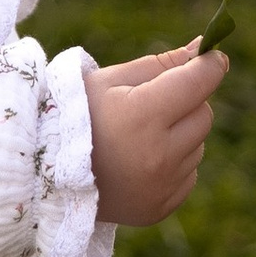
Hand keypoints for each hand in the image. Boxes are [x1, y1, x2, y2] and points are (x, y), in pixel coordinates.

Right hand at [87, 40, 226, 226]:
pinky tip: (140, 161)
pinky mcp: (161, 207)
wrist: (43, 176)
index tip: (212, 58)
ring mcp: (161, 186)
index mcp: (143, 115)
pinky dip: (173, 164)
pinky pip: (188, 175)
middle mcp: (158, 154)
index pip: (199, 82)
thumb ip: (158, 64)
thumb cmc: (74, 117)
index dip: (211, 65)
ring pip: (197, 145)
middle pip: (204, 114)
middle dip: (188, 102)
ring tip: (138, 136)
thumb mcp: (108, 80)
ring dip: (179, 135)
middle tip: (157, 102)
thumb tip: (201, 50)